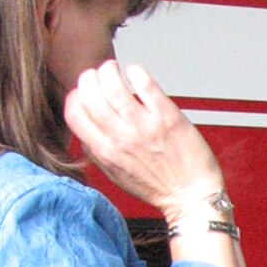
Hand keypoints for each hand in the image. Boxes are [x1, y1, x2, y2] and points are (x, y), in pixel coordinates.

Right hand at [65, 60, 223, 212]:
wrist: (191, 197)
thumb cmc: (158, 188)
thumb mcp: (116, 175)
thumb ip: (97, 153)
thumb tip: (85, 130)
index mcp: (105, 152)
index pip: (74, 114)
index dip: (75, 96)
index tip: (83, 92)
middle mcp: (121, 138)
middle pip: (89, 94)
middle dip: (89, 77)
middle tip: (98, 75)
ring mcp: (144, 126)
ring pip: (113, 85)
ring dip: (109, 70)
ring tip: (115, 69)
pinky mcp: (167, 117)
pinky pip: (145, 84)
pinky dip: (136, 72)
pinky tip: (136, 73)